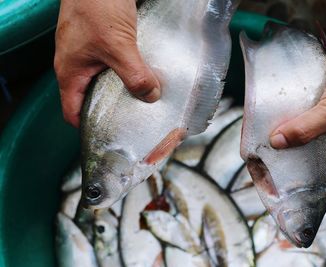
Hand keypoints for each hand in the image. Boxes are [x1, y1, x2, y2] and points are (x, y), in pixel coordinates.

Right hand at [54, 0, 160, 126]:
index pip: (73, 112)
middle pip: (91, 98)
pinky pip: (112, 64)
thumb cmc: (95, 6)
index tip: (111, 133)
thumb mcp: (118, 46)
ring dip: (122, 88)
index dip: (89, 125)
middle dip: (111, 108)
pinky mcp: (101, 42)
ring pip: (104, 81)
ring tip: (142, 97)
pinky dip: (126, 71)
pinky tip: (143, 73)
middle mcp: (76, 65)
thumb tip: (150, 97)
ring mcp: (88, 53)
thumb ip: (134, 75)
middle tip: (133, 117)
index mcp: (70, 73)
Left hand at [269, 0, 325, 189]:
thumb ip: (306, 128)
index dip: (323, 184)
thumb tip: (278, 142)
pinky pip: (309, 106)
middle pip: (322, 151)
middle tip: (277, 159)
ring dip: (295, 129)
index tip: (298, 184)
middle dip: (301, 155)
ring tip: (272, 136)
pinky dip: (296, 109)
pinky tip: (279, 111)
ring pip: (313, 128)